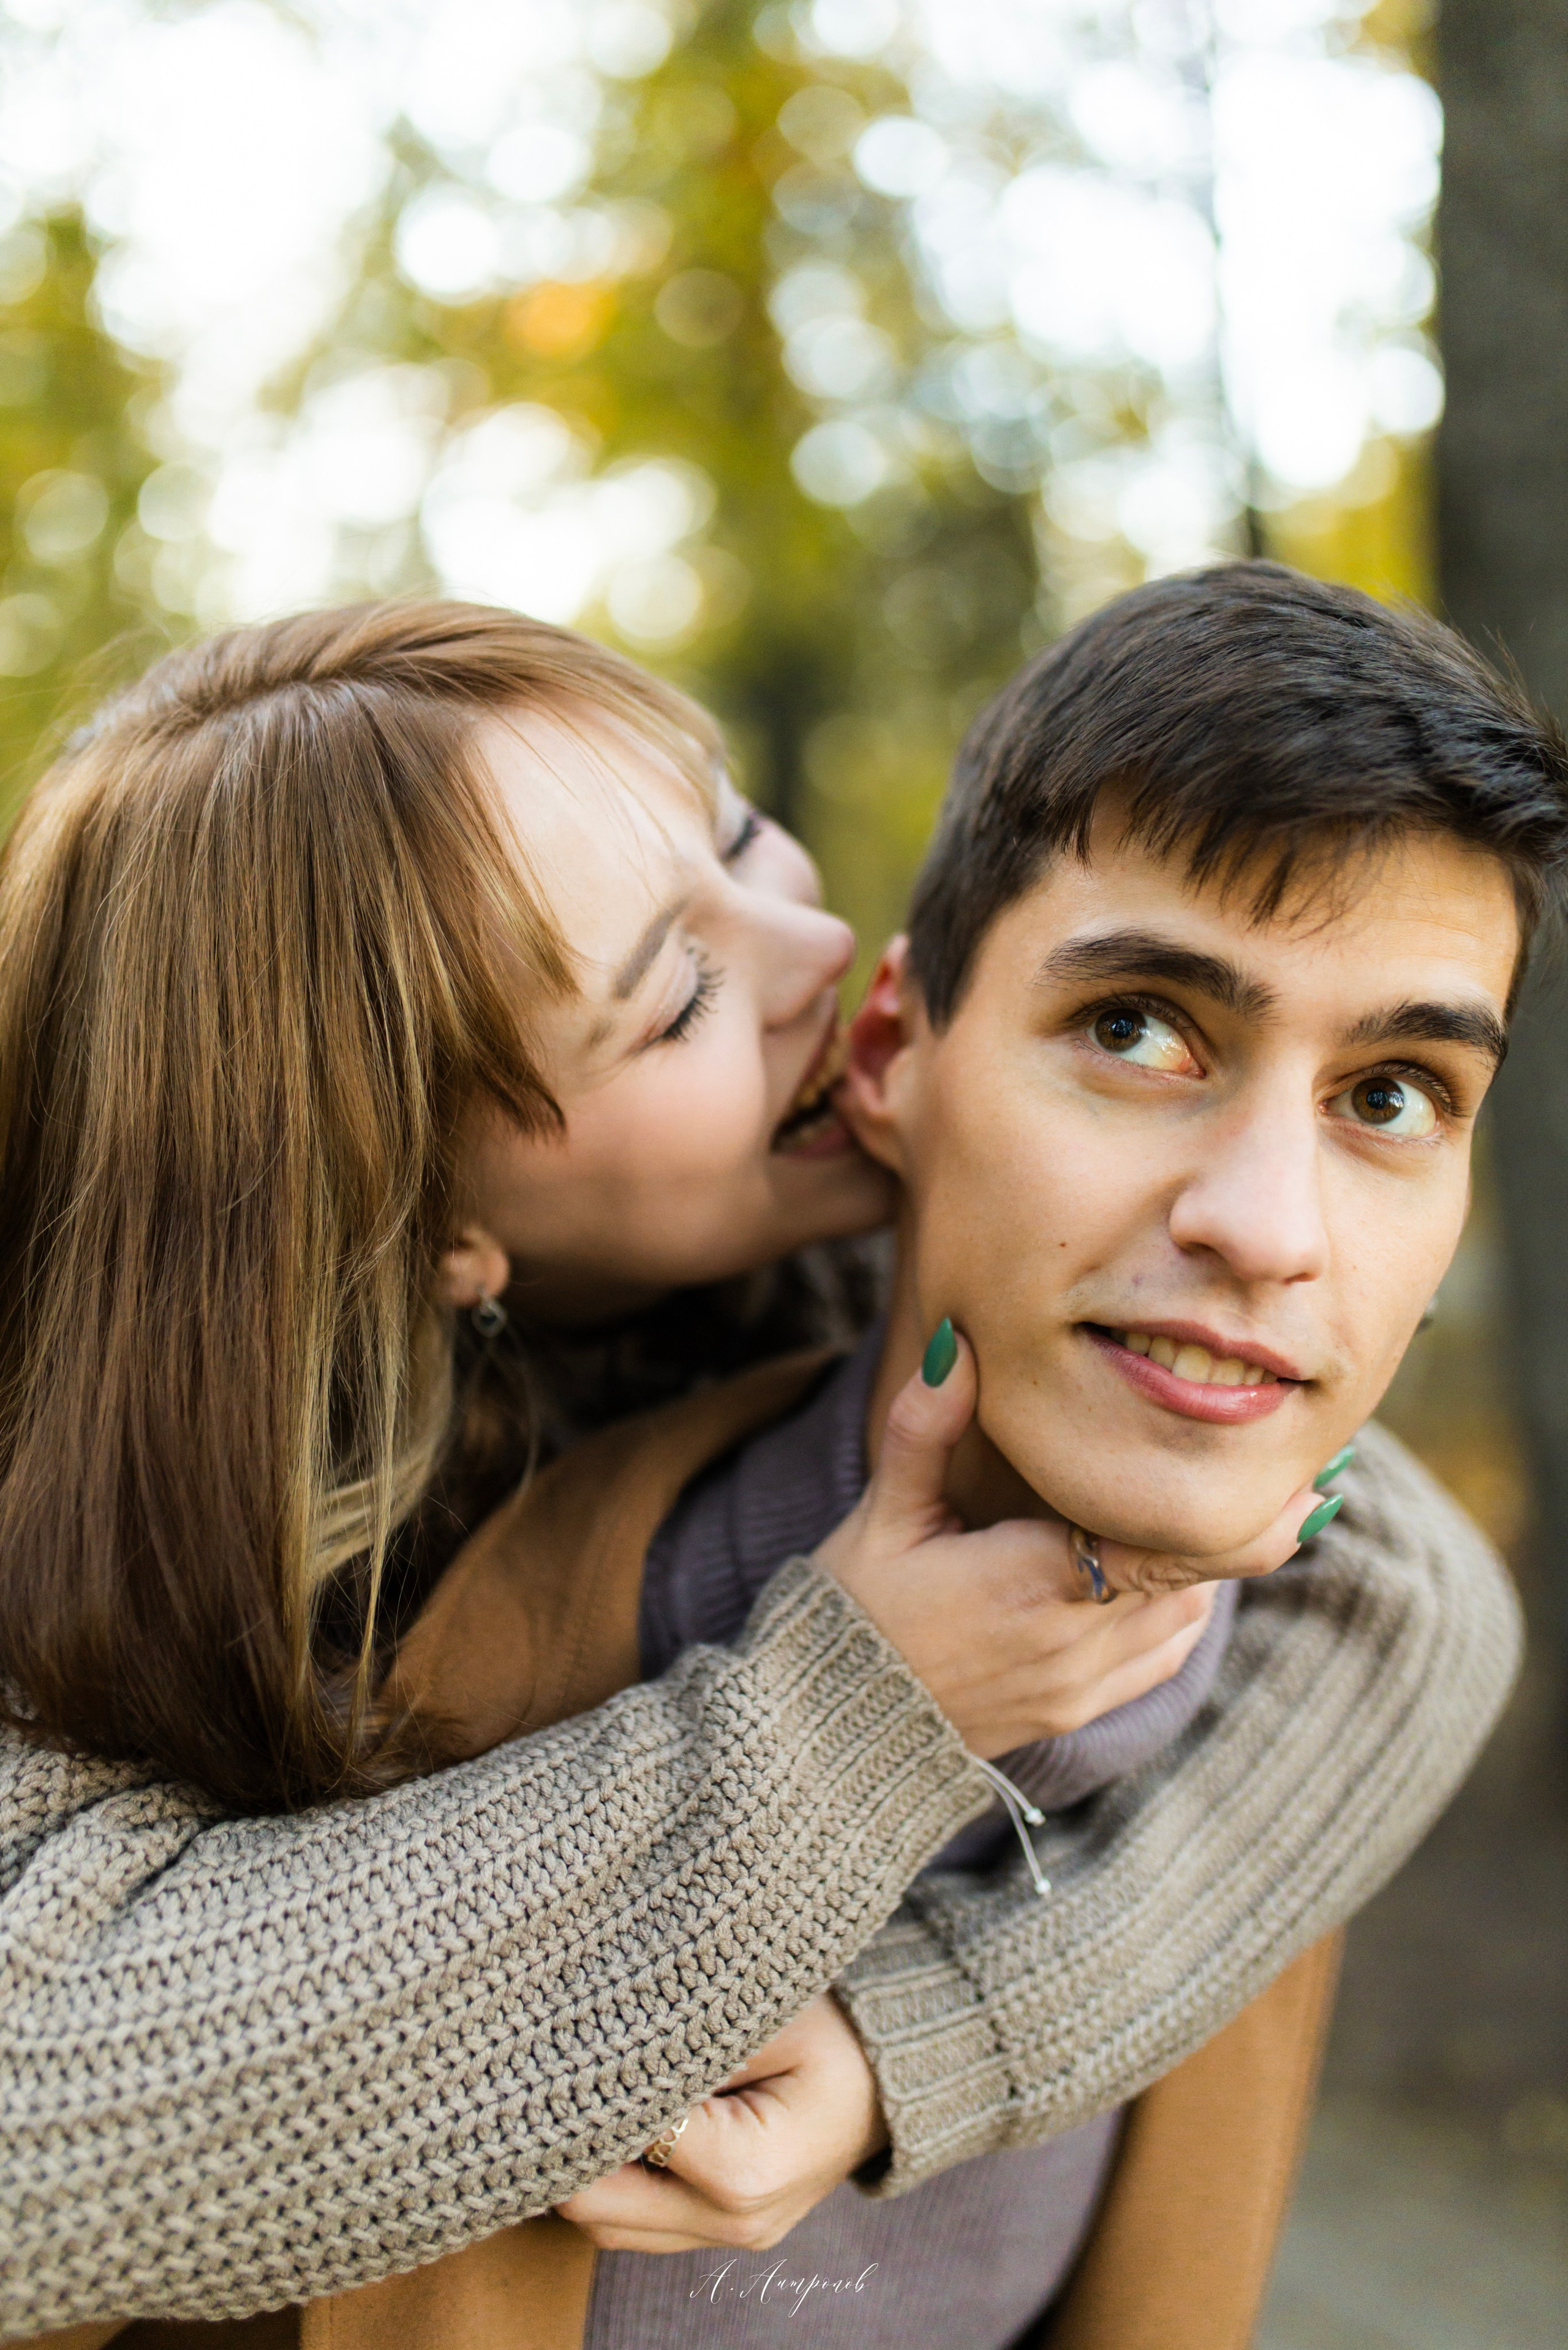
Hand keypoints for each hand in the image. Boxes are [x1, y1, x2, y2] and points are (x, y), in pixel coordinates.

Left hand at [556, 1995, 883, 2254]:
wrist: (894, 2079)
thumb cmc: (835, 2034)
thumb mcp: (767, 2014)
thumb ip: (687, 2037)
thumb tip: (605, 2044)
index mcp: (742, 2173)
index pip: (620, 2141)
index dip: (593, 2089)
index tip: (581, 2037)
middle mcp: (732, 2225)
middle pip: (594, 2206)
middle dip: (572, 2138)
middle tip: (567, 2066)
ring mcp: (728, 2239)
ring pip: (606, 2225)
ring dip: (588, 2165)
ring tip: (592, 2092)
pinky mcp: (721, 2233)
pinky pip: (637, 2225)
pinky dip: (617, 2180)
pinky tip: (623, 2121)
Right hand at [812, 1333, 1308, 1757]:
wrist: (826, 1737)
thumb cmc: (852, 1617)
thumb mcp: (882, 1517)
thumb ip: (926, 1428)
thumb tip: (964, 1342)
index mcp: (1034, 1582)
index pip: (1172, 1549)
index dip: (1246, 1520)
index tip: (1307, 1481)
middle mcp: (1073, 1641)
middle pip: (1196, 1581)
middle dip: (1238, 1530)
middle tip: (1291, 1476)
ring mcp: (1077, 1687)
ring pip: (1184, 1620)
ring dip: (1204, 1570)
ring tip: (1230, 1512)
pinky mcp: (1071, 1713)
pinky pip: (1157, 1659)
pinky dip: (1178, 1613)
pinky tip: (1171, 1575)